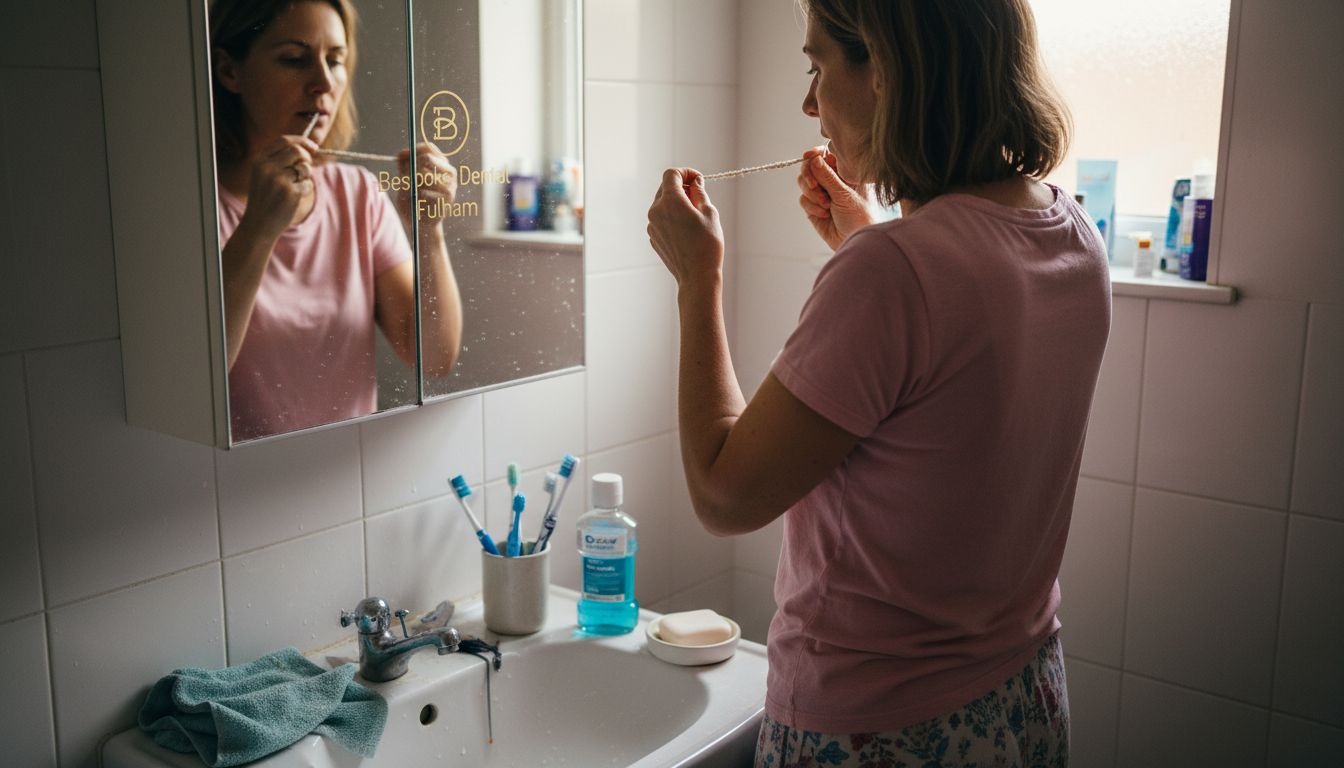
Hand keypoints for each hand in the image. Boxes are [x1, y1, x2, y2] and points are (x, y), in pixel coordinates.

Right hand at [241, 135, 318, 237]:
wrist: (259, 224)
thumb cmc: (265, 198)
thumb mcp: (263, 175)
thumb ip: (279, 160)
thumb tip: (306, 149)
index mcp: (259, 160)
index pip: (284, 140)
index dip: (302, 141)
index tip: (313, 146)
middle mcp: (267, 167)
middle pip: (297, 151)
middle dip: (306, 158)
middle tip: (306, 168)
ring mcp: (279, 180)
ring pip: (305, 168)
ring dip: (306, 176)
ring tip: (296, 186)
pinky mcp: (290, 193)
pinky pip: (308, 184)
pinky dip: (305, 189)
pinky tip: (294, 197)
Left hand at [396, 142, 457, 230]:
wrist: (421, 224)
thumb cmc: (412, 200)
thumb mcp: (404, 180)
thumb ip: (403, 166)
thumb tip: (401, 153)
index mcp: (439, 164)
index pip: (428, 147)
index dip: (413, 150)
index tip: (401, 158)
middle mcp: (448, 171)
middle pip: (426, 157)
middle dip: (411, 167)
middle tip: (406, 178)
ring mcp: (451, 183)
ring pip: (424, 174)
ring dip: (414, 183)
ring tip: (415, 193)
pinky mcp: (449, 195)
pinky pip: (426, 189)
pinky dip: (419, 195)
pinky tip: (422, 202)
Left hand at [647, 168, 724, 291]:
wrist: (697, 276)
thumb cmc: (707, 245)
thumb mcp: (709, 213)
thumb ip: (699, 192)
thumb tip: (695, 182)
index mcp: (670, 201)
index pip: (671, 174)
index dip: (686, 172)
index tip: (698, 180)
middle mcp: (655, 211)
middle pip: (665, 187)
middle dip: (681, 186)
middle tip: (699, 195)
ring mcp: (652, 225)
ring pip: (662, 204)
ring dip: (676, 202)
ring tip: (695, 215)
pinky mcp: (653, 237)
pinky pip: (661, 219)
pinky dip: (671, 217)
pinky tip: (686, 230)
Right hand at [797, 145, 874, 250]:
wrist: (856, 242)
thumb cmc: (861, 217)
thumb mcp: (845, 194)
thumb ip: (828, 176)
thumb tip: (814, 159)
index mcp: (846, 172)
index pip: (826, 155)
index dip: (815, 154)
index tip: (809, 156)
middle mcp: (833, 180)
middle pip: (810, 167)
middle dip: (810, 177)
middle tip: (815, 186)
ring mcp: (823, 194)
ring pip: (804, 184)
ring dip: (812, 194)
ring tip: (826, 205)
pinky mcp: (814, 208)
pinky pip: (804, 200)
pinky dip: (812, 207)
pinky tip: (825, 215)